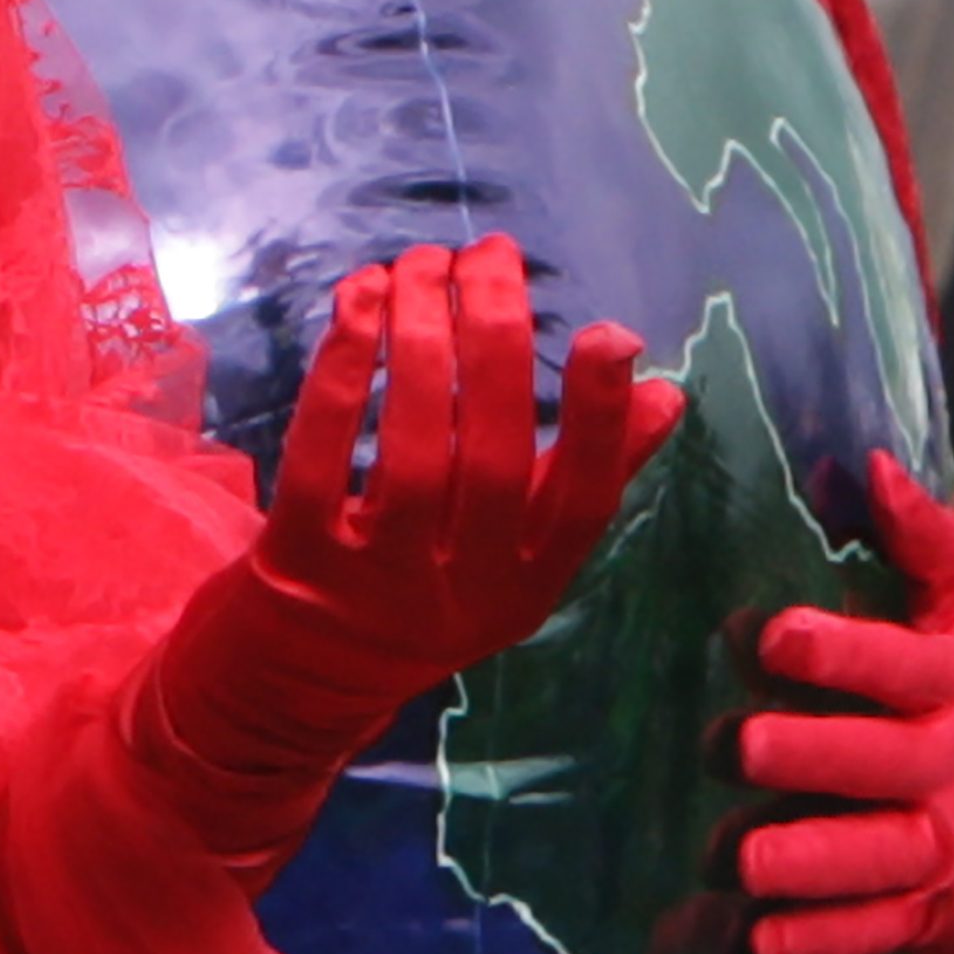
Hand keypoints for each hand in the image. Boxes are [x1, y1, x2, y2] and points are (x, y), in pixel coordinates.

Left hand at [116, 240, 677, 883]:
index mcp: (527, 585)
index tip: (613, 334)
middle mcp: (462, 590)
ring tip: (418, 265)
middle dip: (496, 342)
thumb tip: (665, 390)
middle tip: (489, 258)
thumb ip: (581, 478)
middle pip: (494, 455)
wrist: (288, 696)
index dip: (602, 420)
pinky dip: (344, 376)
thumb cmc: (410, 598)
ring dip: (419, 342)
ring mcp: (378, 580)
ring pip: (414, 448)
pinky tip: (355, 310)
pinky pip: (325, 456)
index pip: (581, 500)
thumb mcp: (508, 561)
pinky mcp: (298, 562)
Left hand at [733, 459, 953, 953]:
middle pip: (887, 763)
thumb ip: (926, 541)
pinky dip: (829, 938)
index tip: (772, 632)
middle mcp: (953, 762)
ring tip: (745, 859)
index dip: (846, 651)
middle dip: (817, 756)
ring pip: (885, 855)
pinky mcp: (932, 903)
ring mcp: (944, 839)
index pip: (907, 666)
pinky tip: (764, 938)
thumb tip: (872, 467)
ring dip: (817, 860)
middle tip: (738, 745)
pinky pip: (882, 928)